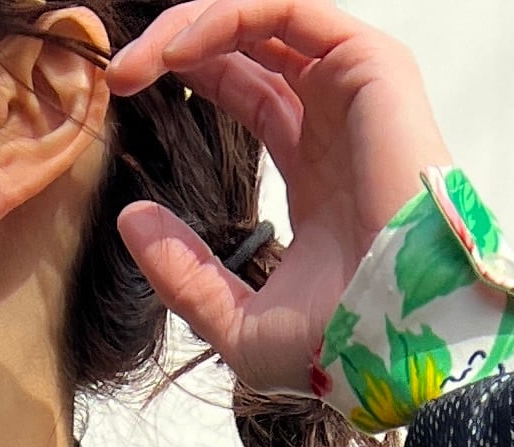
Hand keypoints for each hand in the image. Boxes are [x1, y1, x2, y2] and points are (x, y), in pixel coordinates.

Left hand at [108, 5, 449, 398]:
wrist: (395, 344)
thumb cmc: (340, 346)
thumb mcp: (238, 322)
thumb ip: (184, 273)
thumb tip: (130, 219)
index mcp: (315, 168)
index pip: (247, 87)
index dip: (188, 78)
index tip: (124, 98)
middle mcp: (336, 118)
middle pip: (250, 44)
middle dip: (177, 47)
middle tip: (118, 76)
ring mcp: (354, 88)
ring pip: (264, 18)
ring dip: (191, 27)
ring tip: (133, 66)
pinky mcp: (370, 65)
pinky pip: (288, 10)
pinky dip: (226, 19)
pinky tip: (176, 54)